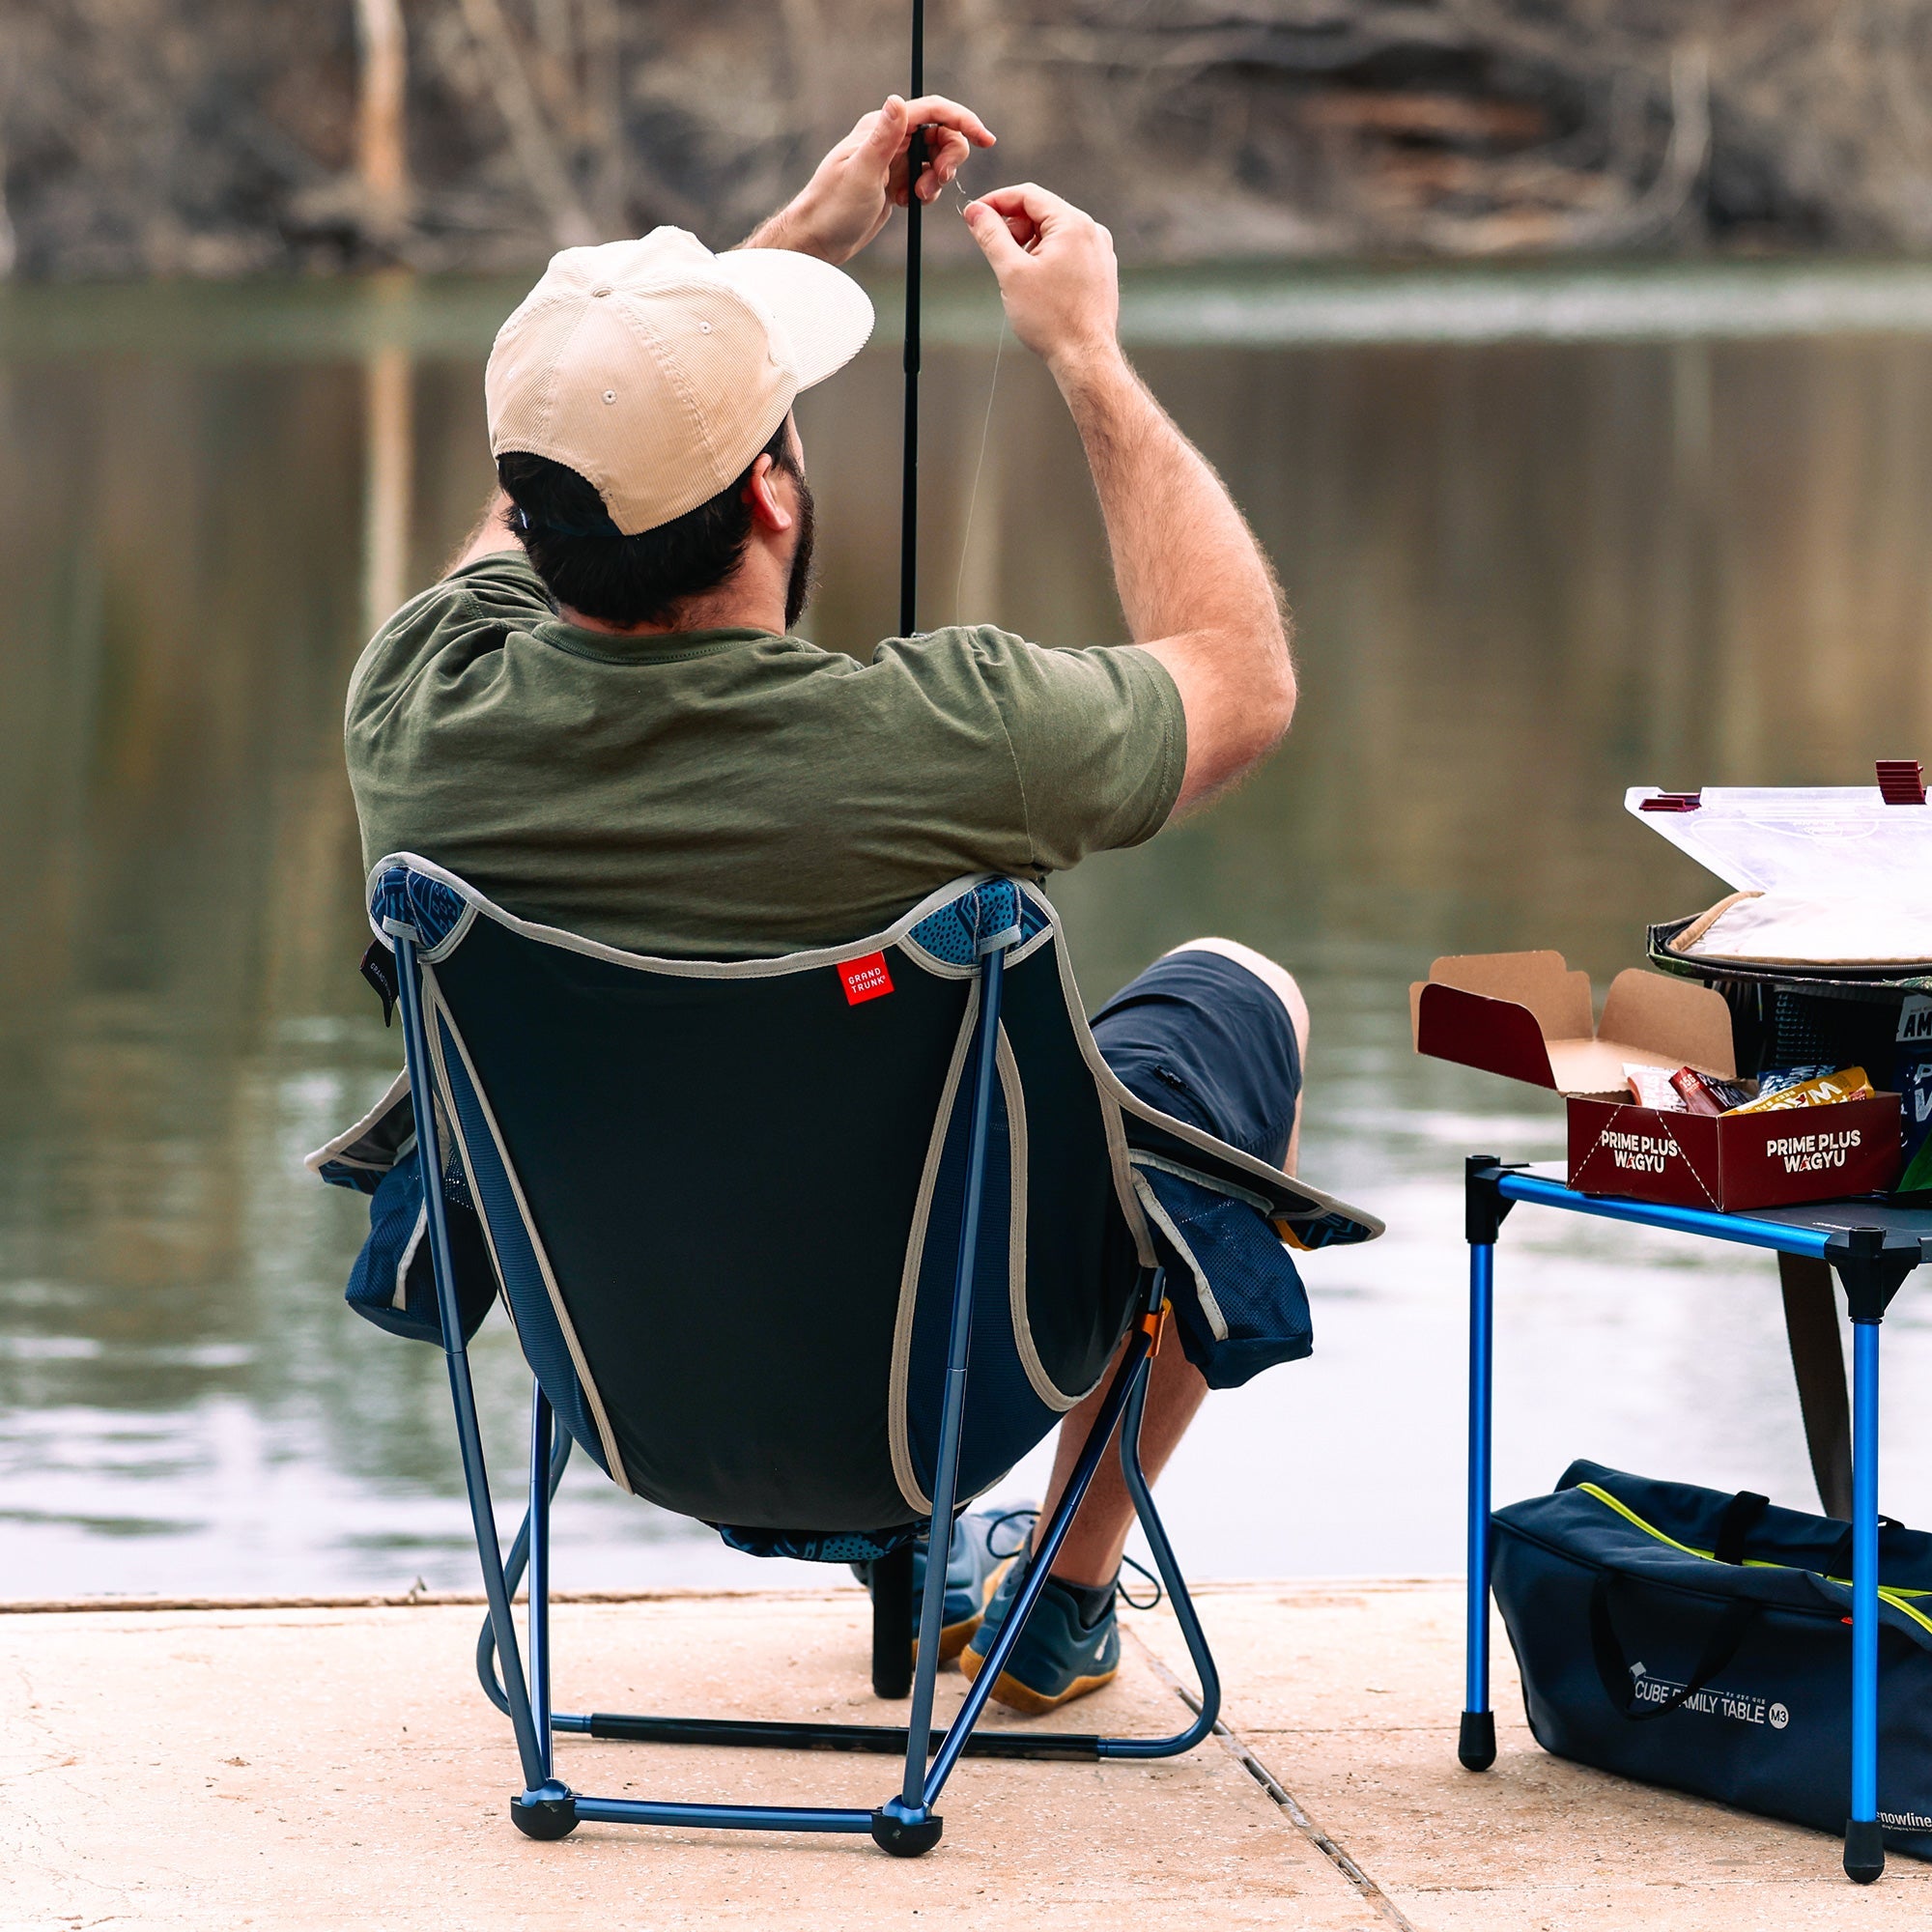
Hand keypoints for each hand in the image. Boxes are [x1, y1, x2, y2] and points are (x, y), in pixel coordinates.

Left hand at [749, 94, 994, 264]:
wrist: (818, 239)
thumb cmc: (833, 207)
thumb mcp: (861, 173)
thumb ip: (883, 138)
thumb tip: (897, 100)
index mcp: (883, 127)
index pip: (933, 111)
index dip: (963, 120)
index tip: (987, 140)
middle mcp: (890, 138)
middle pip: (941, 134)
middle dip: (950, 157)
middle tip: (939, 181)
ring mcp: (894, 160)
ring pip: (936, 158)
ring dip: (937, 178)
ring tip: (917, 197)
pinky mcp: (895, 181)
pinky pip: (925, 180)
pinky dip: (926, 193)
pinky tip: (906, 204)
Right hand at [961, 184, 1119, 378]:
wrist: (1085, 358)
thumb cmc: (1051, 320)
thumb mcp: (1011, 272)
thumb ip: (991, 235)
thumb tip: (976, 211)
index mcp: (1073, 224)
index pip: (1028, 195)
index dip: (996, 201)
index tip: (973, 215)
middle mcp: (1092, 231)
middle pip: (1042, 212)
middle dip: (1012, 226)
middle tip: (991, 248)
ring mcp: (1099, 251)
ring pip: (1054, 234)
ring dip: (1028, 244)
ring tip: (1015, 274)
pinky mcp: (1100, 271)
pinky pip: (1067, 252)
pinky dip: (1046, 258)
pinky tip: (1035, 284)